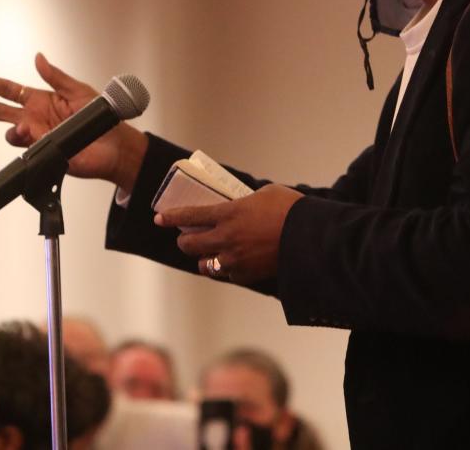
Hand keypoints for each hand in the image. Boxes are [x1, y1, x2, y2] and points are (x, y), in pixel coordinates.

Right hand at [0, 52, 145, 186]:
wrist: (115, 146)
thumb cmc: (101, 118)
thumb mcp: (78, 90)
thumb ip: (55, 76)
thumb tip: (38, 57)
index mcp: (39, 99)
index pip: (7, 90)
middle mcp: (33, 118)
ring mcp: (37, 137)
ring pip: (11, 133)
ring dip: (13, 130)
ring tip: (26, 129)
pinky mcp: (44, 154)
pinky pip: (26, 150)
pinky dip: (26, 143)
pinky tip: (34, 139)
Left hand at [155, 184, 302, 284]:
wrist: (310, 238)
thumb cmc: (290, 210)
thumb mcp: (265, 194)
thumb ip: (246, 201)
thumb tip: (242, 204)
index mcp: (227, 214)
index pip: (189, 216)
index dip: (171, 218)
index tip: (159, 219)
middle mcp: (225, 238)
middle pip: (190, 245)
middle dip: (184, 242)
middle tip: (186, 239)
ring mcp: (234, 259)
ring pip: (205, 265)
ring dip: (203, 259)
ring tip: (207, 255)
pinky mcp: (247, 275)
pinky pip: (227, 274)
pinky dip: (226, 269)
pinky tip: (232, 263)